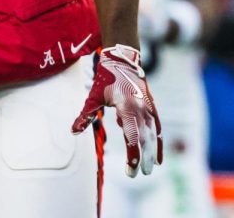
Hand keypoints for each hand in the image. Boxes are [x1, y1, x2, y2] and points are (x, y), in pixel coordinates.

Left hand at [72, 45, 161, 176]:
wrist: (123, 58)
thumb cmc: (107, 77)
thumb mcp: (94, 96)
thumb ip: (86, 115)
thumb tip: (73, 131)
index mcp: (128, 107)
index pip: (133, 137)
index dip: (133, 155)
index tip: (131, 171)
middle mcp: (142, 108)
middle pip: (146, 138)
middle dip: (144, 157)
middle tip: (141, 174)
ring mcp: (149, 106)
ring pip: (155, 132)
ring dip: (154, 150)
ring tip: (153, 166)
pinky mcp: (151, 104)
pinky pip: (157, 124)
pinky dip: (159, 138)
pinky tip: (158, 149)